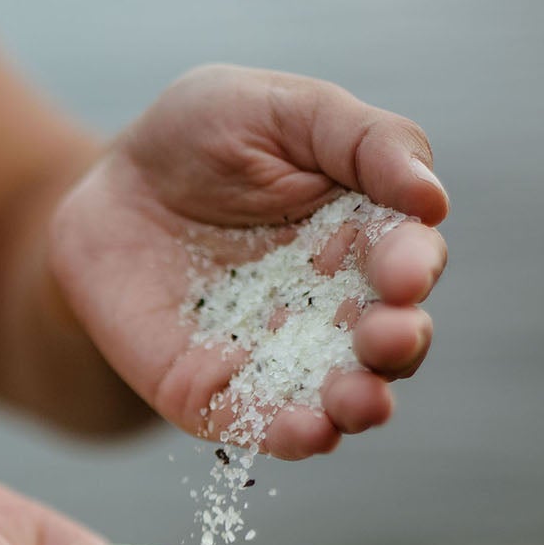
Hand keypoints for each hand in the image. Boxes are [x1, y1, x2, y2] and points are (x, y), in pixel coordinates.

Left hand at [49, 67, 449, 458]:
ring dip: (359, 405)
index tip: (403, 272)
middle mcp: (336, 307)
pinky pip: (258, 422)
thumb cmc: (206, 133)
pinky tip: (309, 433)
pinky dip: (289, 434)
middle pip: (390, 341)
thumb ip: (366, 144)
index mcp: (367, 236)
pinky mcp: (216, 390)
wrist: (110, 185)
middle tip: (387, 337)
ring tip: (360, 402)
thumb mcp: (287, 110)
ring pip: (338, 396)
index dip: (413, 270)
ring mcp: (279, 356)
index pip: (409, 261)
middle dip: (398, 345)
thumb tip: (433, 199)